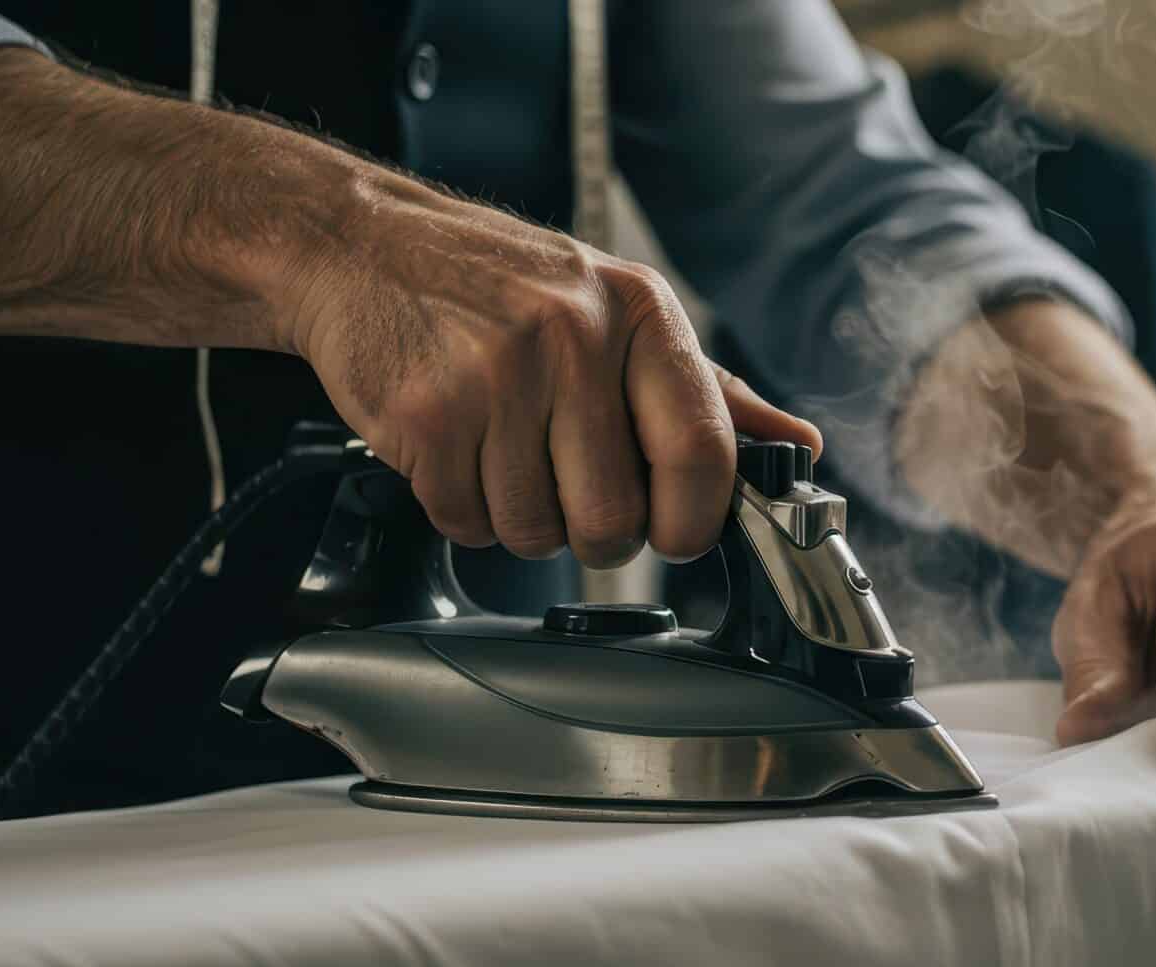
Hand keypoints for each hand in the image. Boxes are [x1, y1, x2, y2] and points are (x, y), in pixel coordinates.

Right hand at [280, 174, 818, 565]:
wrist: (361, 245)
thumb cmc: (498, 284)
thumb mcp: (618, 311)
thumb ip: (710, 392)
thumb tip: (794, 447)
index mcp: (640, 311)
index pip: (703, 454)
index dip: (694, 521)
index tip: (678, 533)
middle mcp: (574, 336)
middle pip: (615, 518)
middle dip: (595, 533)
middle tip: (569, 489)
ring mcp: (496, 375)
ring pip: (537, 532)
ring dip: (520, 519)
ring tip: (503, 452)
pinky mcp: (427, 416)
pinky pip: (468, 523)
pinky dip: (463, 509)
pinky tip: (457, 451)